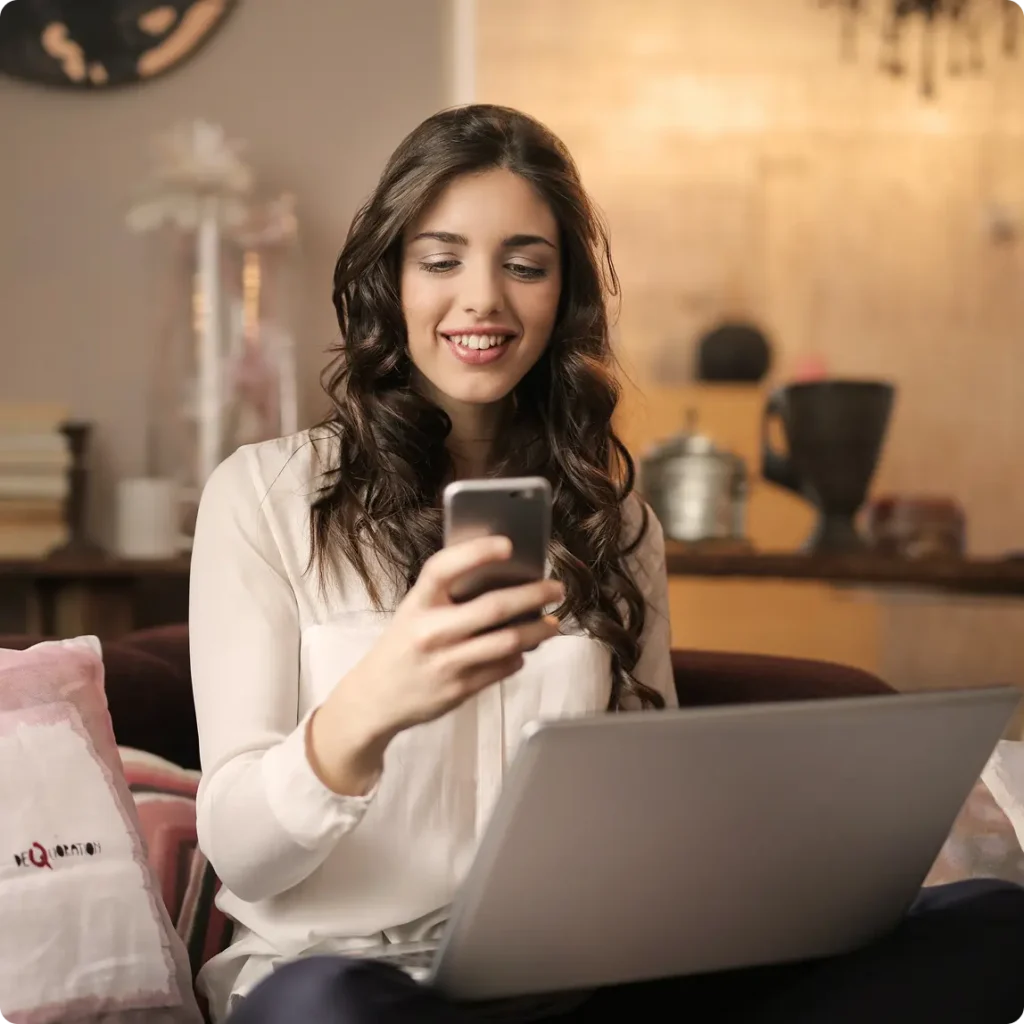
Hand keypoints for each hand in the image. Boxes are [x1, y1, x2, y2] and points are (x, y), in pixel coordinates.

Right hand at [308, 536, 562, 793]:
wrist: (375, 698)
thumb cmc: (403, 645)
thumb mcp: (413, 612)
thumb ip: (447, 596)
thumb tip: (503, 578)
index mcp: (417, 604)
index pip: (445, 568)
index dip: (477, 552)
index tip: (508, 545)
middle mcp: (431, 631)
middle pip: (492, 608)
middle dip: (533, 595)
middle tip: (556, 588)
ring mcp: (446, 663)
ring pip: (507, 642)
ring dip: (537, 630)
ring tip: (553, 623)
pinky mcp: (459, 689)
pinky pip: (503, 668)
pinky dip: (519, 656)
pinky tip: (524, 649)